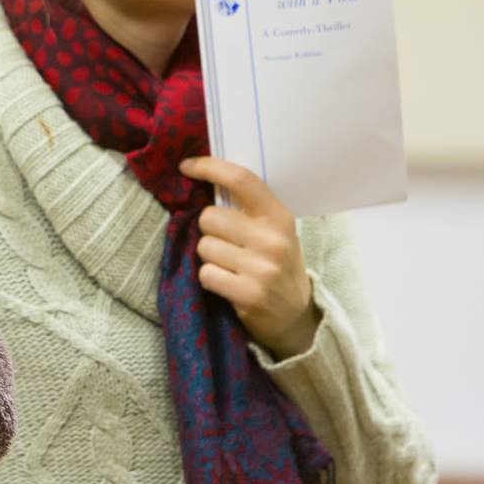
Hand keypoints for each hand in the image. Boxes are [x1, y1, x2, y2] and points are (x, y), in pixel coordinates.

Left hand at [179, 156, 318, 359]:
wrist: (296, 317)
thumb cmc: (276, 266)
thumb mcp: (274, 232)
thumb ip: (247, 210)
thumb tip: (203, 182)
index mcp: (278, 216)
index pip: (241, 180)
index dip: (209, 167)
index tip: (186, 166)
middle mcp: (273, 239)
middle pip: (209, 218)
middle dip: (209, 231)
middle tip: (227, 246)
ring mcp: (262, 268)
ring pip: (204, 247)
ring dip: (209, 258)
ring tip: (230, 267)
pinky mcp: (249, 294)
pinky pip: (206, 274)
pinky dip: (209, 279)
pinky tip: (228, 284)